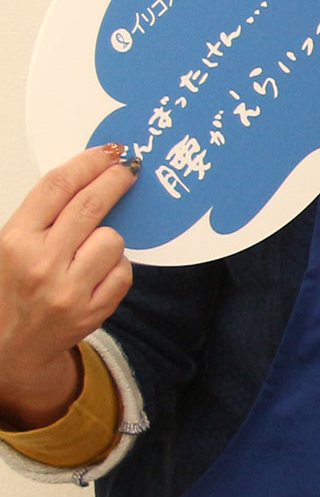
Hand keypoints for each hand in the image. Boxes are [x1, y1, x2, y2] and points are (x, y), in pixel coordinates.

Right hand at [0, 146, 137, 427]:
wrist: (12, 345)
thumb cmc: (15, 286)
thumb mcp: (14, 245)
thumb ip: (45, 216)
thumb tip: (91, 176)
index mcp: (15, 240)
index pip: (56, 187)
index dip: (88, 163)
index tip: (110, 152)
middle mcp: (40, 262)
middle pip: (90, 205)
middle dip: (115, 180)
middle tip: (129, 170)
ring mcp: (67, 289)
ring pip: (112, 239)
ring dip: (109, 239)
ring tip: (89, 252)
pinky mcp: (92, 310)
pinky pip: (124, 271)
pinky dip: (116, 268)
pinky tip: (97, 276)